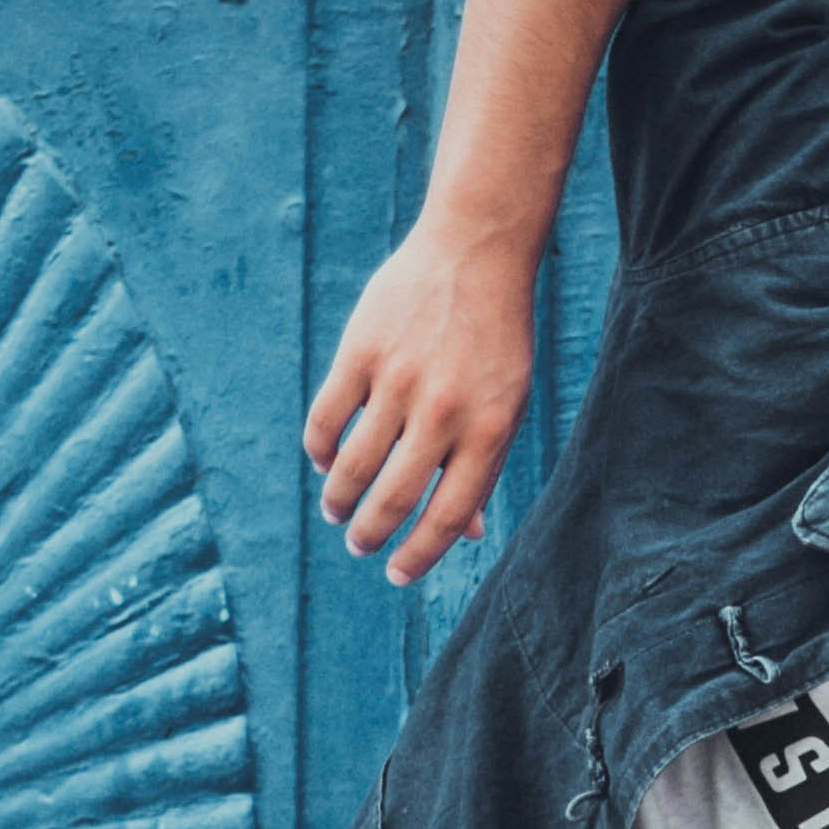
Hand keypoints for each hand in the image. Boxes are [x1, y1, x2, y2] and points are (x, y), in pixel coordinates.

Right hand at [306, 220, 536, 584]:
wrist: (475, 253)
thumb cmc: (496, 341)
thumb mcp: (506, 404)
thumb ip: (483, 466)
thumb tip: (467, 536)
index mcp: (488, 431)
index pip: (448, 517)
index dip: (418, 556)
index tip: (396, 575)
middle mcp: (444, 410)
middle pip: (394, 497)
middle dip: (371, 534)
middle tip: (359, 544)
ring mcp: (399, 379)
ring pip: (354, 465)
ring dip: (340, 499)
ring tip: (338, 512)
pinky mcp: (361, 350)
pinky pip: (327, 418)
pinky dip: (322, 450)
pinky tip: (326, 462)